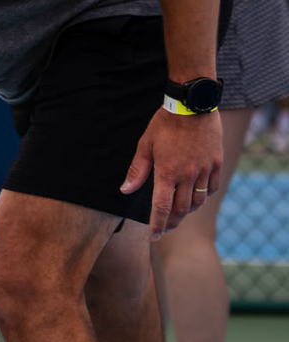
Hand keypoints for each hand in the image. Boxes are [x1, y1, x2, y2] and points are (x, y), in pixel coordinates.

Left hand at [120, 108, 222, 239]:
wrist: (192, 105)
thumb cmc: (164, 124)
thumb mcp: (145, 145)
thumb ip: (137, 171)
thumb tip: (125, 191)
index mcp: (167, 172)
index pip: (161, 207)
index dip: (157, 225)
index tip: (155, 236)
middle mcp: (187, 175)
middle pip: (181, 209)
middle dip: (172, 222)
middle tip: (166, 228)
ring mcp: (204, 170)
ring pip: (198, 201)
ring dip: (187, 211)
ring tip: (178, 213)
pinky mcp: (216, 163)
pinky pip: (211, 188)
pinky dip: (203, 196)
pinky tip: (196, 196)